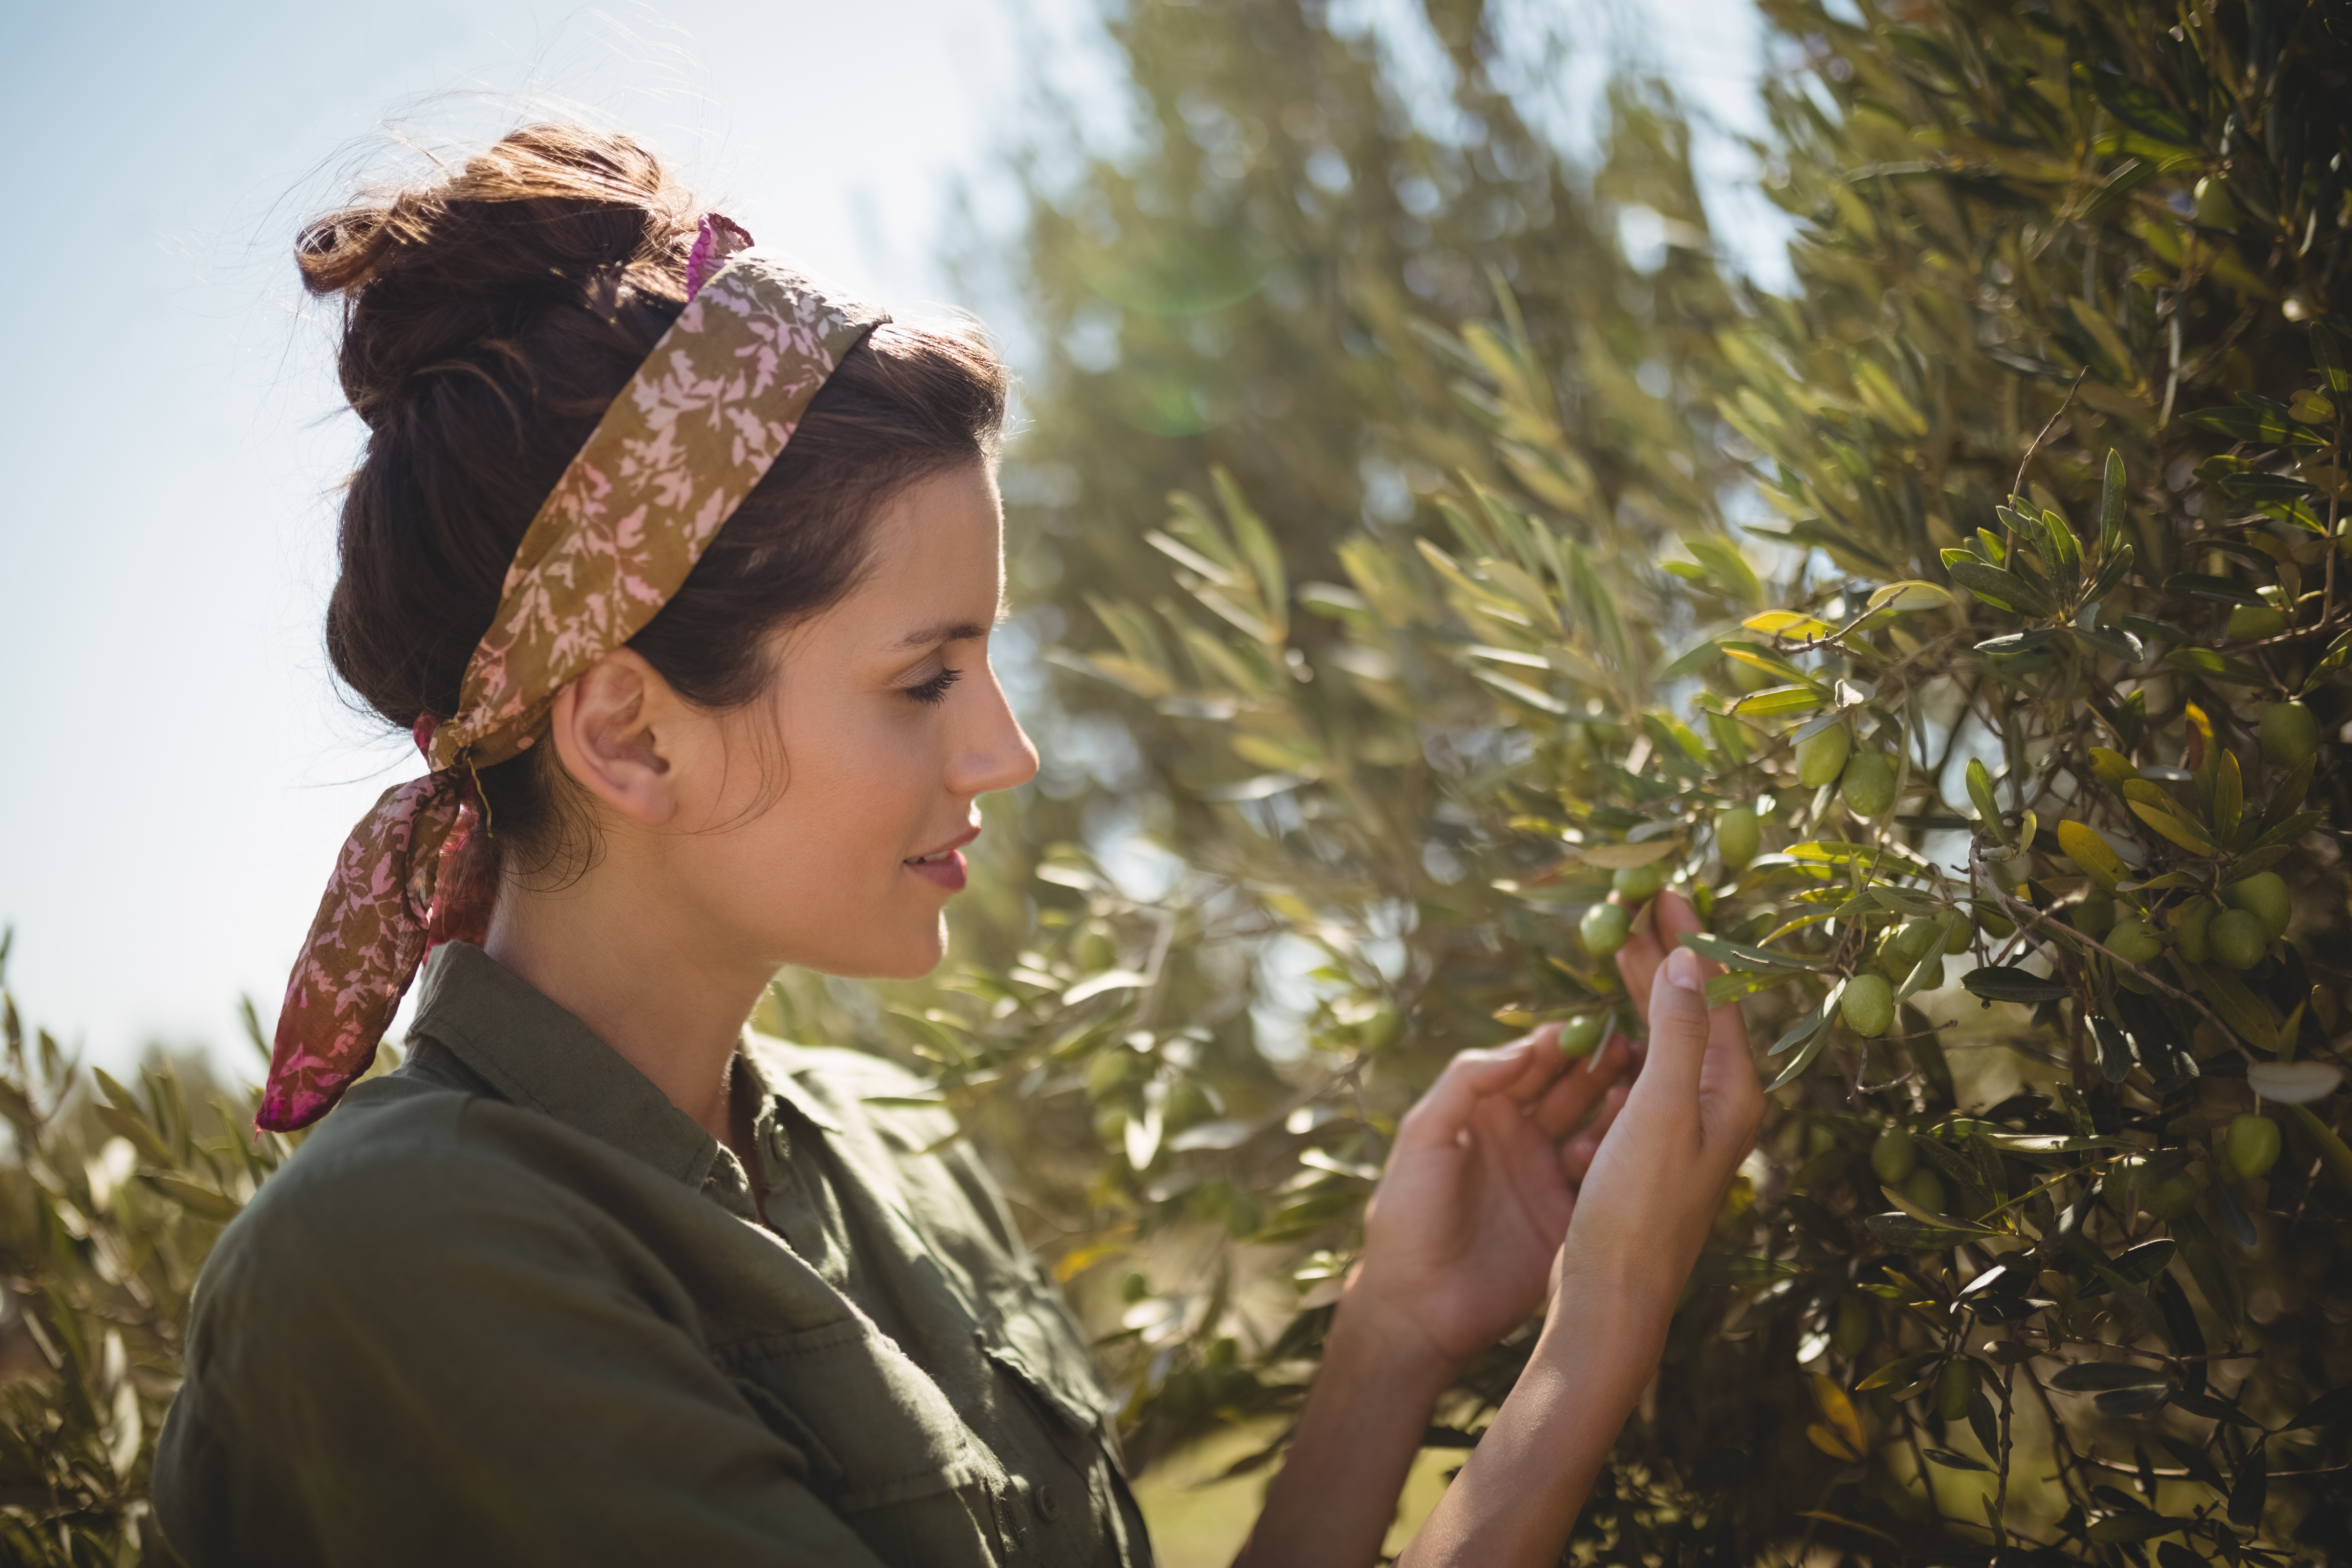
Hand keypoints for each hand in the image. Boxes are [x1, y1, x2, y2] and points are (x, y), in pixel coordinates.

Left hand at [1347, 1022, 1638, 1372]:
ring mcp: (1546, 1176)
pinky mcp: (1568, 1217)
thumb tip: (1523, 1048)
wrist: (1419, 1308)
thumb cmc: (1407, 1217)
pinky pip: (1602, 1179)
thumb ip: (1466, 1083)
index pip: (1529, 1063)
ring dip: (1615, 1105)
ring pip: (1592, 1127)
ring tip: (1642, 1086)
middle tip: (1631, 1047)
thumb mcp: (1423, 1137)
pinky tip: (1630, 1142)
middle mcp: (1519, 1137)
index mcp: (1482, 1112)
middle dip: (1598, 1065)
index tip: (1592, 1026)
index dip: (1560, 1043)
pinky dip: (1618, 1157)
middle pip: (1568, 1088)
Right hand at [1553, 889, 1765, 1305]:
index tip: (1664, 891)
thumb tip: (1690, 960)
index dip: (1690, 939)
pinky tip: (1609, 1022)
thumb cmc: (1637, 1209)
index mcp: (1732, 1095)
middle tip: (1635, 902)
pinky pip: (1647, 1067)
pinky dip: (1629, 1032)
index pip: (1716, 995)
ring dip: (1646, 990)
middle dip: (1666, 954)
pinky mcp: (1653, 1145)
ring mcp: (1686, 1127)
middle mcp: (1718, 1107)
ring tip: (1620, 944)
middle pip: (1694, 1011)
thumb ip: (1678, 1033)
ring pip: (1668, 1037)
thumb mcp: (1661, 1111)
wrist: (1612, 1295)